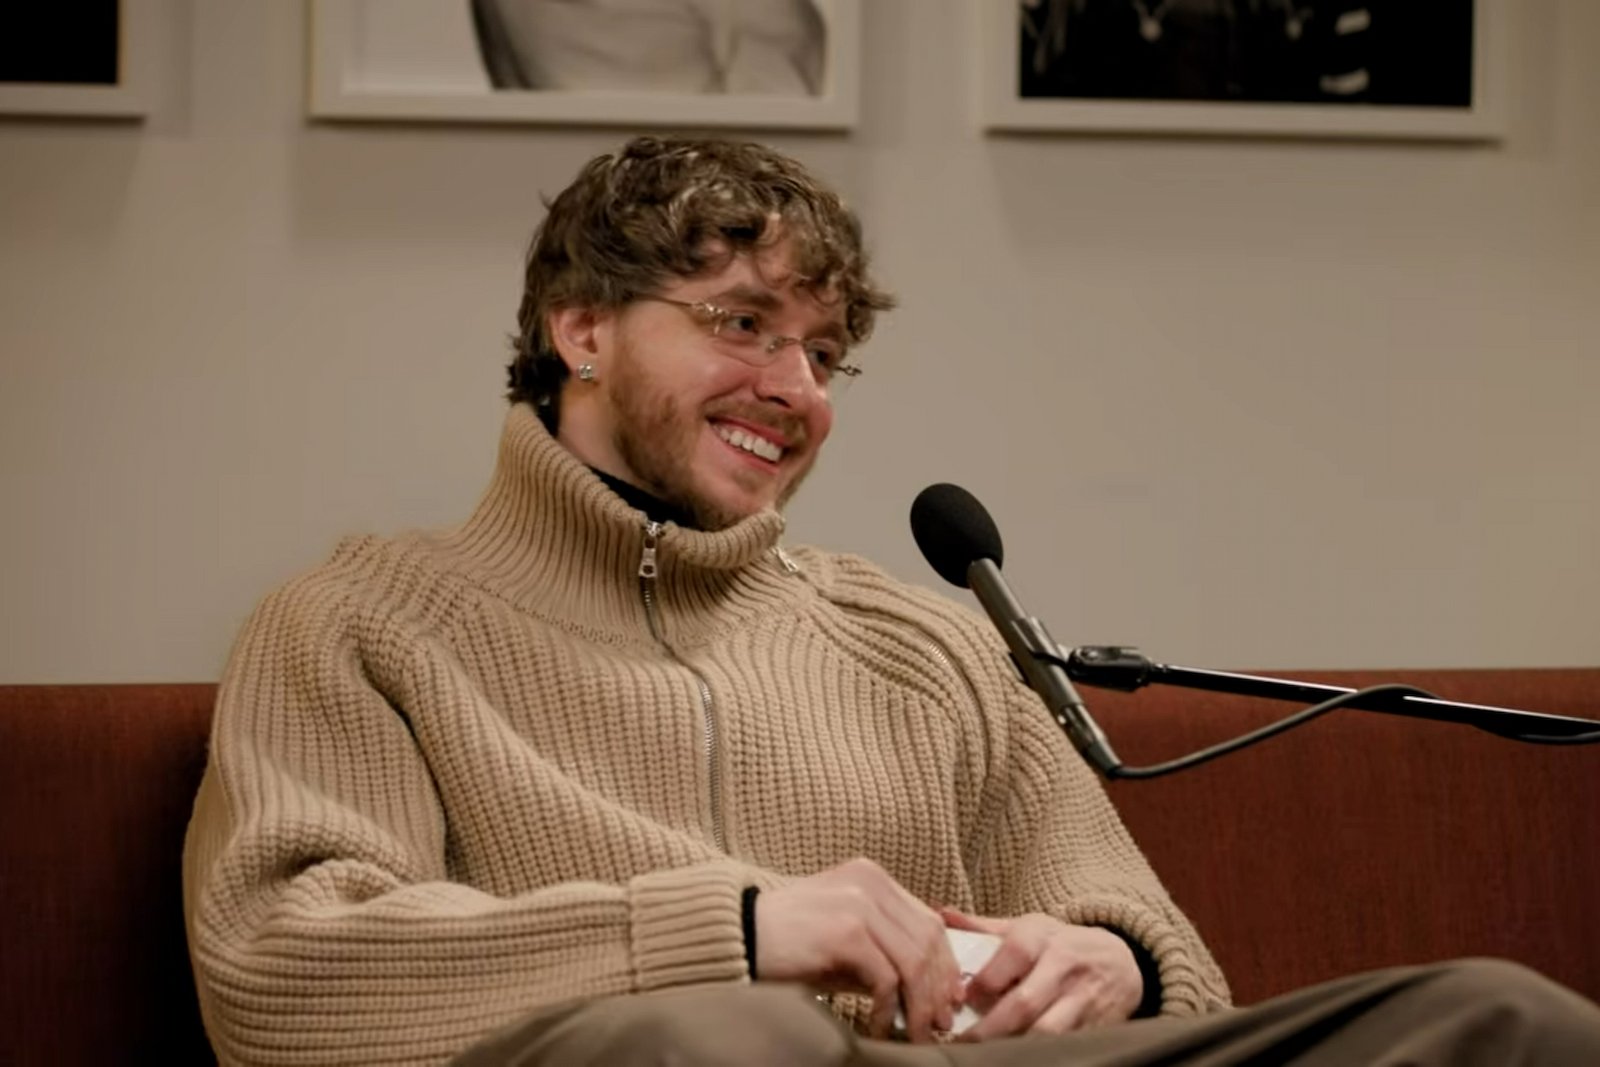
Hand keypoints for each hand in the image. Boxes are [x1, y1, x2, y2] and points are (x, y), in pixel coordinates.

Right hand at [755, 858, 961, 1042]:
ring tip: (913, 1033)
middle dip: (938, 989)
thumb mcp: (844, 938)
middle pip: (929, 941)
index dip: (945, 965)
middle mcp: (870, 882)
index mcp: (872, 877)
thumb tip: (929, 992)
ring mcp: (858, 903)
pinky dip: (888, 1009)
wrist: (736, 936)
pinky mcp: (845, 931)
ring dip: (919, 1005)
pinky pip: (886, 978)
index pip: (929, 922)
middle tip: (939, 1024)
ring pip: (914, 961)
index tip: (948, 1001)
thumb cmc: (787, 943)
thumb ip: (883, 949)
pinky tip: (876, 1026)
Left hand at [940, 908, 1142, 1040]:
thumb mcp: (1029, 928)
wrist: (1121, 960)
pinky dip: (1043, 1054)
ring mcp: (1082, 999)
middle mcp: (1063, 967)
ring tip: (989, 1056)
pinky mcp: (1097, 1025)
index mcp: (1041, 938)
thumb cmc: (1061, 944)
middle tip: (963, 1043)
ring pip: (1047, 1032)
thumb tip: (943, 914)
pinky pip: (1067, 1045)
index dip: (982, 982)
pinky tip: (1020, 1058)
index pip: (1010, 956)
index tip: (959, 1000)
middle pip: (1024, 1003)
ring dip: (1016, 1047)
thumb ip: (985, 927)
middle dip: (990, 1028)